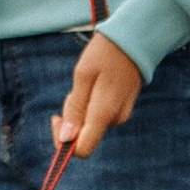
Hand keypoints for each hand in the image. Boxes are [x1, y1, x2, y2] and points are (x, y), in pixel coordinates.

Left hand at [53, 31, 143, 157]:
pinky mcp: (122, 109)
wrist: (134, 39)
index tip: (56, 118)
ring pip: (90, 124)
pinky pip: (99, 115)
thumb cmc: (105, 54)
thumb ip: (75, 109)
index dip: (64, 141)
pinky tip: (96, 84)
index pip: (83, 149)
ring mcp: (121, 115)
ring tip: (87, 82)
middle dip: (70, 117)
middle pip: (83, 135)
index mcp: (104, 114)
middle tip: (74, 89)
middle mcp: (115, 119)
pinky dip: (90, 104)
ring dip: (80, 108)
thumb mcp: (83, 76)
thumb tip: (66, 139)